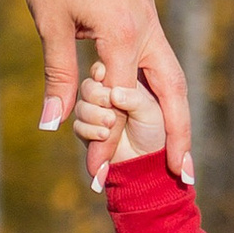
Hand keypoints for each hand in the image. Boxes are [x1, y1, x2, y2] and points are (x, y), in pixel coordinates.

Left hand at [0, 0, 190, 185]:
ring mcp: (146, 15)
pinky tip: (148, 102)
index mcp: (123, 33)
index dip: (107, 144)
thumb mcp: (50, 23)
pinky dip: (156, 85)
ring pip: (169, 73)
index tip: (98, 178)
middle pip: (172, 92)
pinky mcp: (139, 7)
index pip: (121, 103)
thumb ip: (58, 76)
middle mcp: (145, 26)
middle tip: (184, 176)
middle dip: (178, 136)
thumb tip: (53, 125)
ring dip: (172, 113)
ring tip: (175, 149)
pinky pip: (156, 55)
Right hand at [71, 62, 168, 192]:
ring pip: (81, 106)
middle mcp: (106, 96)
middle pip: (88, 87)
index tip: (101, 76)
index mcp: (122, 82)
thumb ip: (133, 99)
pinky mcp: (88, 131)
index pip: (104, 70)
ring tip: (110, 124)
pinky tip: (104, 135)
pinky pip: (78, 126)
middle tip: (109, 103)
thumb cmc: (155, 132)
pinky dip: (89, 130)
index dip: (100, 72)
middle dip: (96, 95)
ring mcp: (95, 113)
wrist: (147, 162)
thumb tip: (113, 93)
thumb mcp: (150, 111)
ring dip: (93, 115)